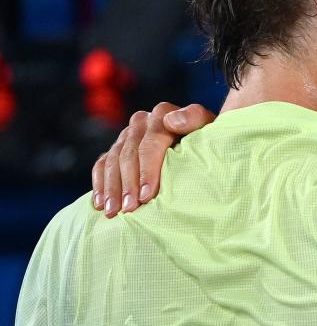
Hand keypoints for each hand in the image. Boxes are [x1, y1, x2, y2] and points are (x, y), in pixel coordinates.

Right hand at [91, 102, 214, 217]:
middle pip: (129, 153)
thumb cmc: (208, 143)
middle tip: (129, 209)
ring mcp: (126, 135)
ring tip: (113, 211)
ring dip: (112, 188)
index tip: (146, 195)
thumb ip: (194, 119)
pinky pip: (101, 165)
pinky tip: (100, 204)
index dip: (147, 169)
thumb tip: (172, 121)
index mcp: (163, 114)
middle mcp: (142, 121)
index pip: (150, 142)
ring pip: (112, 160)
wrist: (201, 146)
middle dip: (128, 183)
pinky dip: (100, 185)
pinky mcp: (116, 148)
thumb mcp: (209, 129)